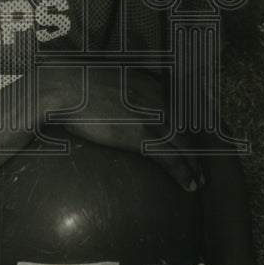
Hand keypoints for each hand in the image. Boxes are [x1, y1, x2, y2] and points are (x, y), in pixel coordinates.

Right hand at [39, 65, 203, 190]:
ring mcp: (151, 116)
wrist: (64, 87)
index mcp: (147, 83)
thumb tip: (107, 101)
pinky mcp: (142, 135)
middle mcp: (156, 97)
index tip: (186, 138)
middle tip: (199, 165)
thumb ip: (114, 89)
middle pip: (184, 127)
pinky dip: (183, 173)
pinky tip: (189, 185)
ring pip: (183, 145)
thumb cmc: (71, 82)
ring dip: (193, 165)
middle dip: (193, 148)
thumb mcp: (102, 78)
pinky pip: (171, 158)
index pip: (174, 107)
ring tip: (198, 181)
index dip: (183, 126)